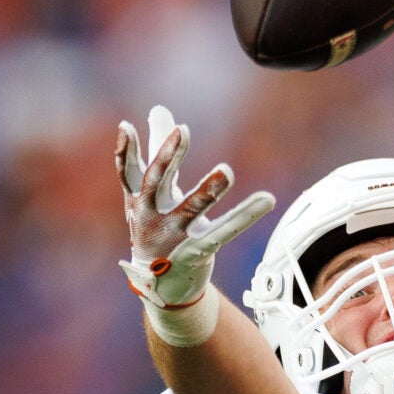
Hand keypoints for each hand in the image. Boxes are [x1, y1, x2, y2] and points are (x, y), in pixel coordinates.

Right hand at [115, 105, 274, 344]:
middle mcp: (151, 217)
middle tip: (182, 131)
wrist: (160, 285)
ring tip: (228, 170)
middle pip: (155, 184)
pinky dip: (245, 215)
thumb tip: (158, 108)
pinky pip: (224, 231)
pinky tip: (267, 199)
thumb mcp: (154, 190)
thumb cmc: (156, 225)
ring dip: (208, 190)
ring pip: (191, 210)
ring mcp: (173, 236)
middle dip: (167, 158)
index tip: (126, 126)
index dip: (126, 151)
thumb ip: (158, 149)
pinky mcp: (198, 251)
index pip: (129, 172)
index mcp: (138, 199)